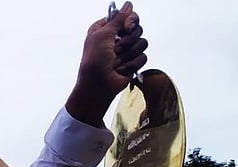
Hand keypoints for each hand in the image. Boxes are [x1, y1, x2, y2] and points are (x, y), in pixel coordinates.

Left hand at [66, 1, 147, 125]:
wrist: (98, 86)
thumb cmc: (94, 61)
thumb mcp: (102, 35)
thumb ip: (117, 19)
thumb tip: (128, 5)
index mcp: (106, 29)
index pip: (127, 16)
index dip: (129, 21)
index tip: (126, 28)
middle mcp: (116, 38)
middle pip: (137, 28)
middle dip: (128, 40)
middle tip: (117, 49)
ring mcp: (125, 51)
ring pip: (142, 42)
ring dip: (128, 54)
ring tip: (116, 62)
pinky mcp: (132, 62)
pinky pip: (143, 56)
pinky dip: (131, 64)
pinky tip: (120, 70)